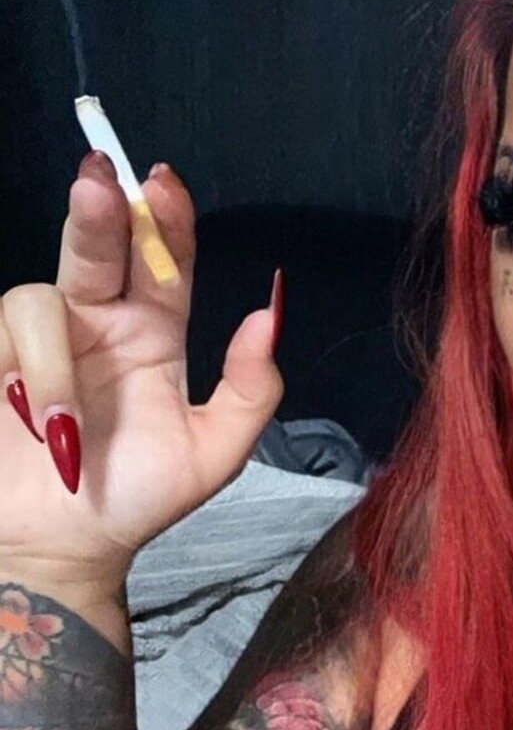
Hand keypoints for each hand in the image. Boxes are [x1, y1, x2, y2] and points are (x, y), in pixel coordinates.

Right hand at [0, 153, 283, 597]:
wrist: (65, 547)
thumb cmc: (138, 499)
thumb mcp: (214, 453)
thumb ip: (252, 389)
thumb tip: (268, 314)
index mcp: (154, 334)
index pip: (165, 263)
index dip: (166, 221)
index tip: (163, 185)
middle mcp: (99, 322)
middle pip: (98, 245)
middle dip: (98, 212)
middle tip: (101, 182)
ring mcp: (45, 338)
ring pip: (40, 299)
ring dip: (50, 364)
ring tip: (61, 429)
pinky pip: (3, 335)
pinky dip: (24, 379)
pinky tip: (33, 421)